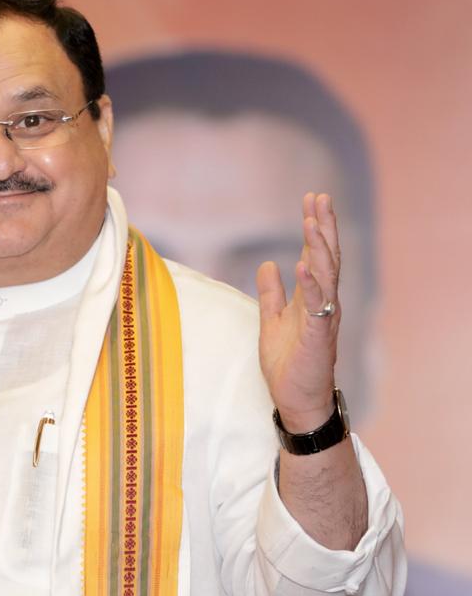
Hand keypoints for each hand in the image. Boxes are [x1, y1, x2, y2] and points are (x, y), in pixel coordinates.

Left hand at [256, 193, 340, 430]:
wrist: (296, 398)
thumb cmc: (289, 362)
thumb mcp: (271, 320)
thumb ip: (271, 293)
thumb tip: (268, 264)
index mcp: (313, 297)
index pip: (316, 255)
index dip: (315, 228)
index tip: (312, 200)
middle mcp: (323, 303)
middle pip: (327, 257)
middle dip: (323, 226)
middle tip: (319, 197)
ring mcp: (323, 318)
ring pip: (326, 275)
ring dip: (319, 247)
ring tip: (311, 220)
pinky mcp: (317, 335)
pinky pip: (316, 305)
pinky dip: (311, 283)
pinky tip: (304, 263)